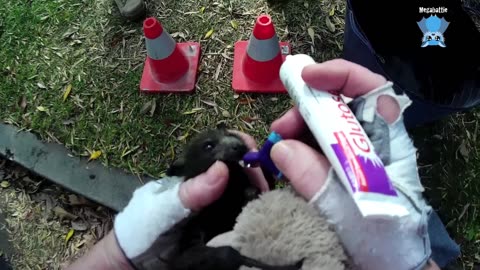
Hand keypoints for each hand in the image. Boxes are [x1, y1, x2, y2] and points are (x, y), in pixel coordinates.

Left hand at [113, 131, 266, 267]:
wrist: (135, 266)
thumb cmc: (142, 229)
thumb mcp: (163, 207)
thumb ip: (190, 191)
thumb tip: (222, 168)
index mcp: (194, 174)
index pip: (221, 150)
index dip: (240, 147)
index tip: (256, 154)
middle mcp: (209, 188)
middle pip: (241, 172)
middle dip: (256, 173)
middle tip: (266, 186)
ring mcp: (218, 209)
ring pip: (246, 194)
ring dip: (259, 195)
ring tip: (270, 201)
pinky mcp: (223, 231)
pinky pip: (244, 219)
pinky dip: (256, 217)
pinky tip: (265, 218)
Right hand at [270, 59, 433, 269]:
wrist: (384, 265)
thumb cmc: (382, 239)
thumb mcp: (350, 210)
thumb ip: (318, 180)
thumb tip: (281, 148)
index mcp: (387, 142)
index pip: (371, 90)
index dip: (340, 75)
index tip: (306, 79)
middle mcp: (368, 143)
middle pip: (337, 106)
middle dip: (304, 110)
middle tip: (278, 130)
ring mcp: (350, 156)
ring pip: (320, 126)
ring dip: (294, 131)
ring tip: (274, 148)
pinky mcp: (335, 171)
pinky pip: (310, 150)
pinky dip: (293, 151)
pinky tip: (281, 162)